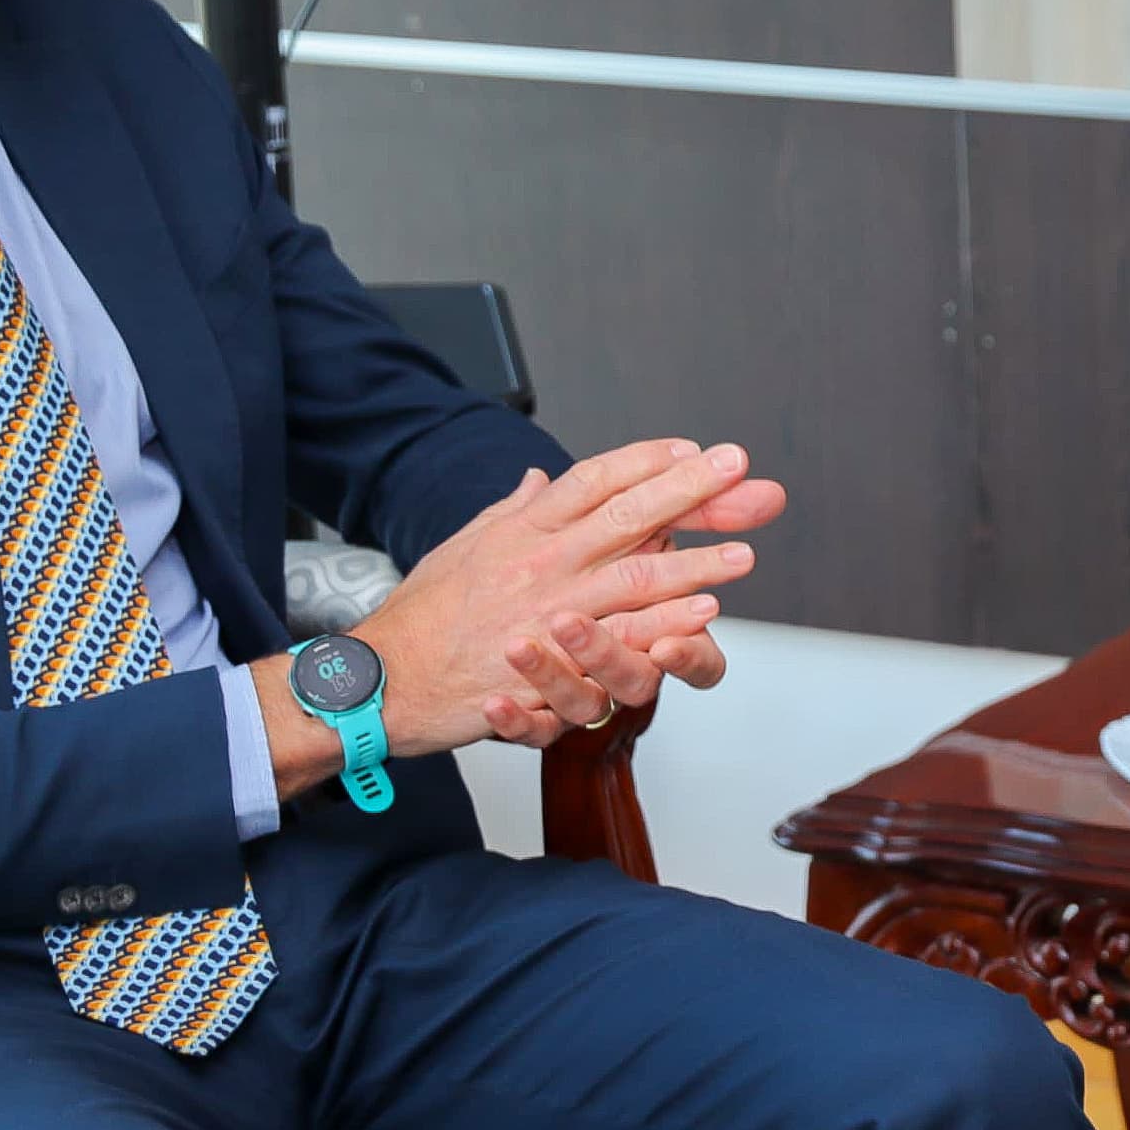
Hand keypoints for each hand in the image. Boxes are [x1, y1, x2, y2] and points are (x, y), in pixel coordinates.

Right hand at [258, 439, 785, 781]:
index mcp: (522, 528)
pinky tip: (705, 613)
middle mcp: (539, 560)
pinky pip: (619, 640)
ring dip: (696, 562)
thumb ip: (513, 511)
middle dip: (689, 491)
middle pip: (626, 515)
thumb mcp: (465, 545)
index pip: (594, 480)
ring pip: (634, 577)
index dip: (646, 462)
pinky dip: (666, 624)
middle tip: (738, 469)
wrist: (384, 678)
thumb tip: (541, 481)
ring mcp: (547, 610)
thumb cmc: (424, 615)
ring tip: (744, 552)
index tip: (692, 451)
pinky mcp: (551, 661)